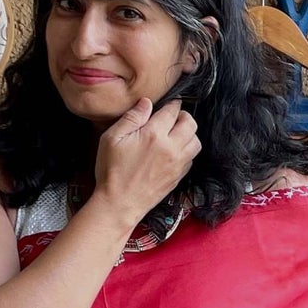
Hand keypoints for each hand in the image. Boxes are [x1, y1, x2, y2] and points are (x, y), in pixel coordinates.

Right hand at [93, 98, 200, 225]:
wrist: (119, 204)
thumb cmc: (111, 171)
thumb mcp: (112, 138)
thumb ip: (132, 118)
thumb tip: (146, 103)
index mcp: (154, 134)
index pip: (173, 110)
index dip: (171, 104)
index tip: (169, 104)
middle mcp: (170, 148)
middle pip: (190, 124)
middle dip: (184, 116)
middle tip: (174, 117)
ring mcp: (177, 164)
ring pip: (196, 142)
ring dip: (189, 134)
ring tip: (176, 134)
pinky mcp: (178, 177)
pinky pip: (192, 159)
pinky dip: (187, 151)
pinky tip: (174, 151)